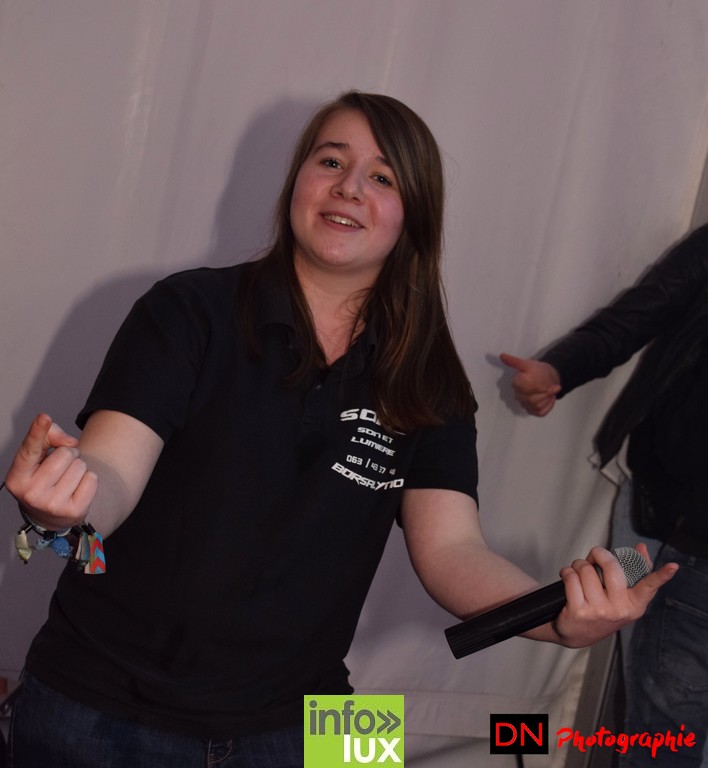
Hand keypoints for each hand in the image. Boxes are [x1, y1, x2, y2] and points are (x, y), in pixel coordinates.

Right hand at [4, 413, 97, 529]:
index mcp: (17, 478)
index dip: (37, 432)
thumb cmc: (44, 476)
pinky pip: (92, 479)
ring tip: (68, 478)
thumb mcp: (39, 457)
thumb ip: (49, 437)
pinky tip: (77, 489)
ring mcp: (52, 505)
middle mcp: (31, 493)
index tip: (44, 417)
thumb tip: (70, 442)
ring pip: (80, 466)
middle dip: (68, 454)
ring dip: (79, 467)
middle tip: (61, 467)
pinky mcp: (74, 511)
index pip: (30, 450)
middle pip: (65, 454)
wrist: (52, 515)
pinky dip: (89, 479)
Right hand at [500, 353, 560, 415]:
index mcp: (516, 384)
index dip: (537, 387)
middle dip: (544, 393)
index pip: (526, 389)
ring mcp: (525, 405)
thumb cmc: (537, 370)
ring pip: (537, 406)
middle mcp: (518, 396)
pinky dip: (548, 406)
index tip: (545, 382)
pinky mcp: (532, 411)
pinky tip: (550, 398)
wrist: (547, 378)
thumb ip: (514, 361)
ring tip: (550, 391)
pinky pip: (541, 413)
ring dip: (547, 399)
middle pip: (532, 400)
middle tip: (550, 386)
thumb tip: (501, 355)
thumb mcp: (528, 364)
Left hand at [552, 544, 677, 647]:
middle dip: (598, 554)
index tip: (673, 567)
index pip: (649, 587)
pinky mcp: (579, 611)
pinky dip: (566, 572)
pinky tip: (568, 577)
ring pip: (586, 570)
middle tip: (593, 557)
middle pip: (610, 566)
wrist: (577, 633)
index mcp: (634, 604)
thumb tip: (642, 548)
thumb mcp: (621, 596)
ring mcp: (599, 612)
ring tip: (579, 572)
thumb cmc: (601, 609)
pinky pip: (571, 577)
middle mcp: (619, 610)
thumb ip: (634, 572)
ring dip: (578, 565)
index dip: (661, 576)